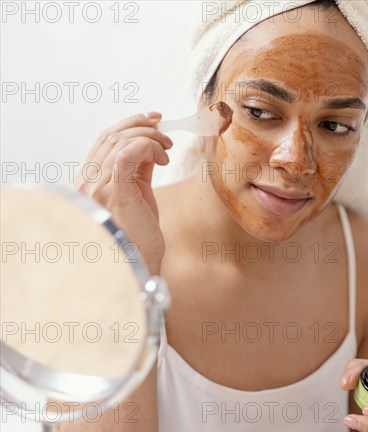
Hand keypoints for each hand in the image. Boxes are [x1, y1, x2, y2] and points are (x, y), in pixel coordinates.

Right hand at [74, 112, 172, 274]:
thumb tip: (151, 146)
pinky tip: (162, 158)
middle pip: (111, 136)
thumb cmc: (139, 235)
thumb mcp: (138, 195)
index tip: (153, 120)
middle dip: (142, 126)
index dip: (129, 124)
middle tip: (165, 133)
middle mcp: (87, 181)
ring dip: (150, 138)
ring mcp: (97, 186)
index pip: (104, 140)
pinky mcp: (114, 191)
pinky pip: (127, 153)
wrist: (138, 263)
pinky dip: (148, 147)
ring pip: (121, 140)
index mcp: (89, 181)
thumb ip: (139, 170)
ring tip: (167, 149)